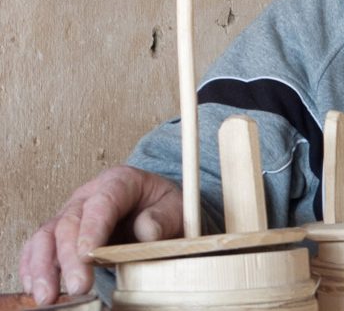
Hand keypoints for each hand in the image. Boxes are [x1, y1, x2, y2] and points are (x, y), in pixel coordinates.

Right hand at [19, 165, 183, 304]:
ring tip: (47, 295)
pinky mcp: (61, 232)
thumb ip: (164, 218)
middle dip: (70, 257)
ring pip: (48, 235)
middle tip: (78, 286)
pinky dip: (34, 267)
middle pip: (71, 222)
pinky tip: (36, 288)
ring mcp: (71, 212)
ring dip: (43, 266)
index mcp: (120, 181)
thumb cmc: (164, 207)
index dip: (93, 228)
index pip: (102, 202)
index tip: (89, 255)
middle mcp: (89, 194)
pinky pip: (39, 246)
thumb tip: (146, 232)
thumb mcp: (176, 207)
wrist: (155, 207)